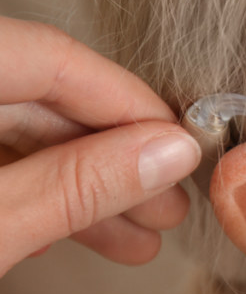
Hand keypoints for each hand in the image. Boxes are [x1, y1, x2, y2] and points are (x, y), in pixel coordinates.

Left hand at [0, 16, 200, 274]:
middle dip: (108, 158)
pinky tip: (62, 227)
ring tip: (133, 235)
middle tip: (165, 204)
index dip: (127, 102)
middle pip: (35, 94)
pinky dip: (27, 190)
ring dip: (76, 186)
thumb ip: (76, 185)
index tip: (181, 147)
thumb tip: (167, 155)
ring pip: (11, 131)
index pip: (50, 57)